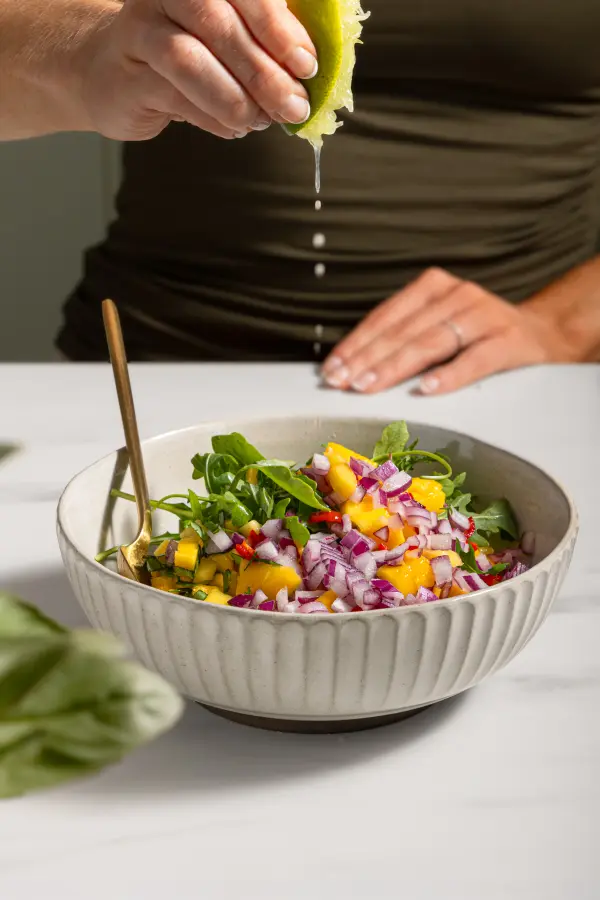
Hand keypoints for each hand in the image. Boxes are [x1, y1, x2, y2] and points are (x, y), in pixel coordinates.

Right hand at [79, 0, 316, 140]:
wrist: (111, 73)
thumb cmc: (181, 53)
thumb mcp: (226, 37)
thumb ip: (262, 44)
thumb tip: (308, 75)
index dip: (278, 28)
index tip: (308, 65)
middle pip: (218, 23)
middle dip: (264, 70)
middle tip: (294, 105)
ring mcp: (139, 31)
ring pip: (190, 60)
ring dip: (236, 98)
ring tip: (262, 121)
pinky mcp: (126, 76)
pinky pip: (174, 97)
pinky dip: (213, 118)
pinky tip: (235, 128)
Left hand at [321, 267, 576, 394]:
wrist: (542, 332)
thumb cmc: (478, 333)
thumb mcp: (438, 324)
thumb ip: (403, 336)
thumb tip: (352, 364)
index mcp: (433, 287)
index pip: (385, 316)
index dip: (355, 343)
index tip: (332, 369)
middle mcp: (456, 295)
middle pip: (402, 330)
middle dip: (367, 359)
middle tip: (342, 382)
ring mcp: (482, 315)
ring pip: (430, 342)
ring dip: (395, 367)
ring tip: (370, 385)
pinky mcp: (507, 340)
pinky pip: (474, 359)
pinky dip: (449, 375)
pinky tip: (426, 389)